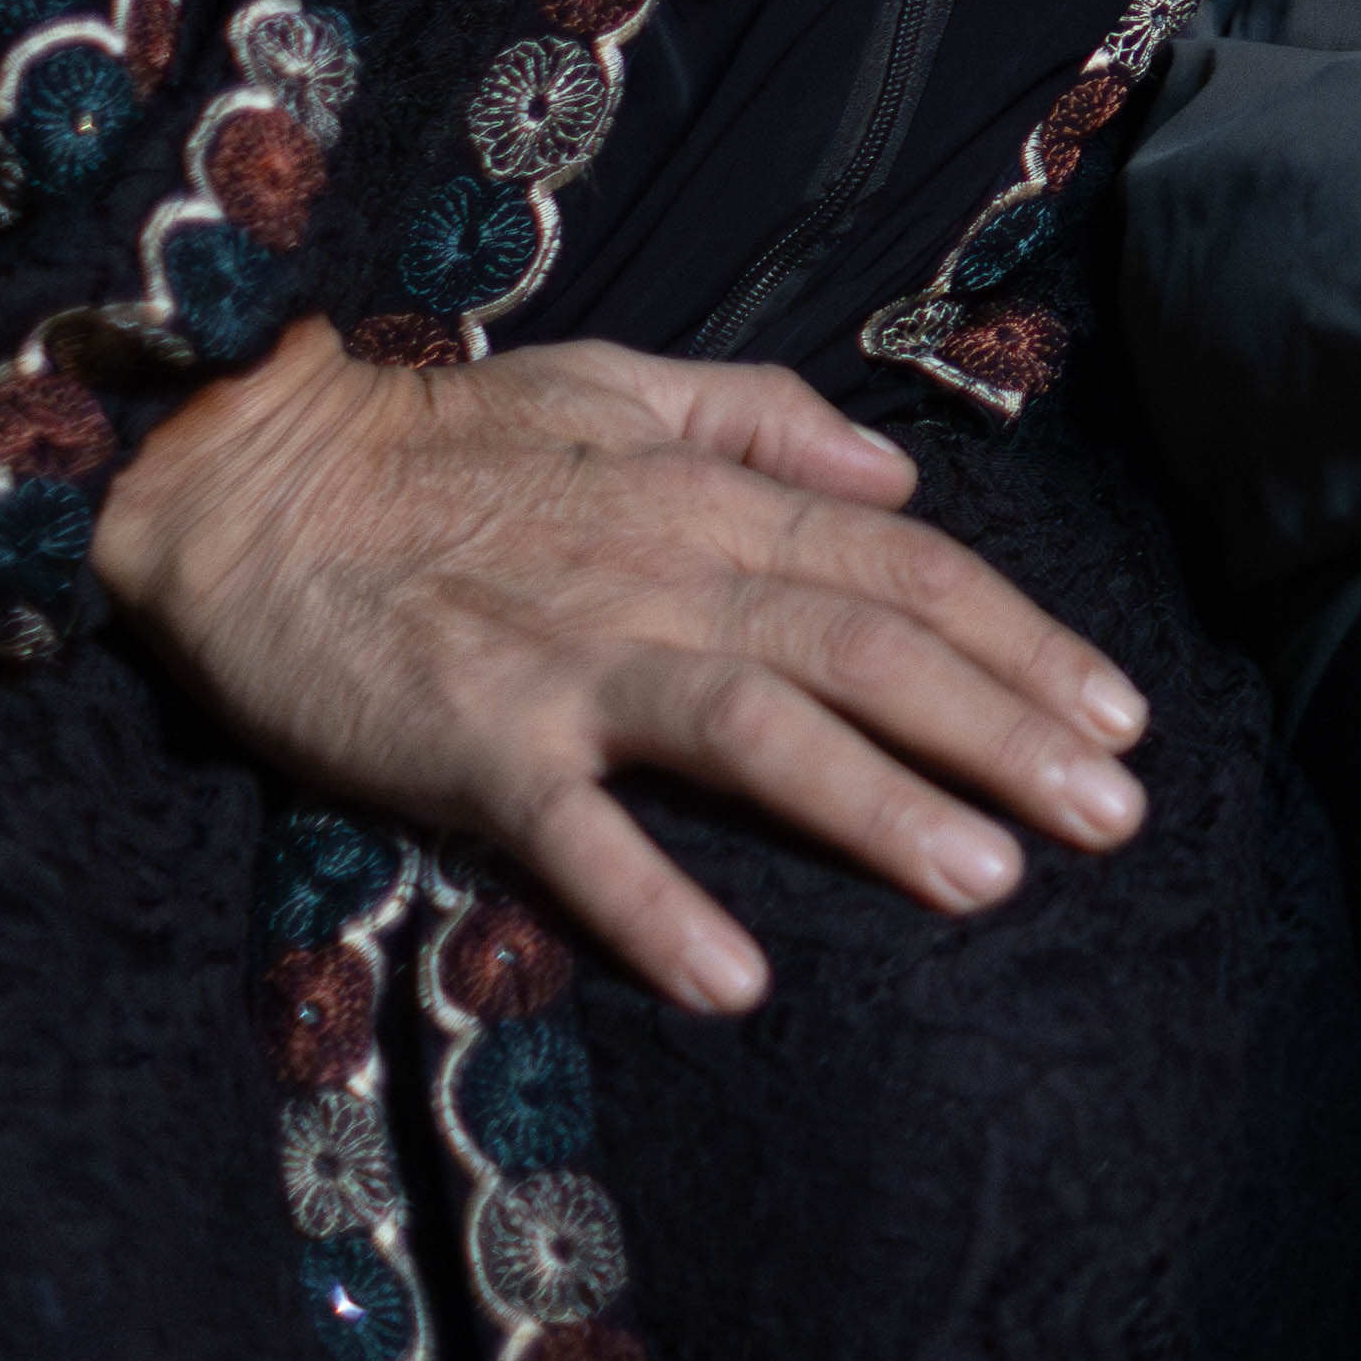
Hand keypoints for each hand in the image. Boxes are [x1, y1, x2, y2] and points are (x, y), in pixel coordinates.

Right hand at [91, 319, 1150, 1015]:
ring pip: (758, 727)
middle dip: (1006, 731)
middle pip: (869, 649)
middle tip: (1118, 813)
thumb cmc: (433, 439)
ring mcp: (571, 659)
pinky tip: (735, 977)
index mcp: (707, 497)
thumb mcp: (614, 383)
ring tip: (987, 881)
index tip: (1118, 711)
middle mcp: (665, 572)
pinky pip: (578, 833)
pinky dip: (655, 901)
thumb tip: (897, 469)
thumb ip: (762, 417)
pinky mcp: (474, 741)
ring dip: (876, 805)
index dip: (1020, 636)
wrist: (242, 478)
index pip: (904, 566)